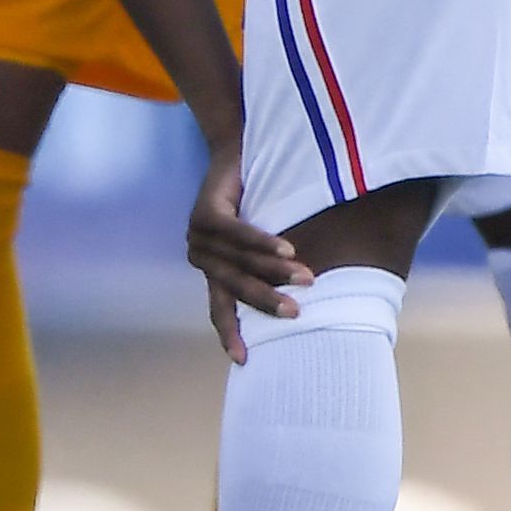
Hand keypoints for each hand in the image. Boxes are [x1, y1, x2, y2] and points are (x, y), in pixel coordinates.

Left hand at [188, 146, 307, 366]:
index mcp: (213, 269)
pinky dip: (262, 242)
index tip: (243, 360)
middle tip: (297, 314)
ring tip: (305, 277)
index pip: (220, 308)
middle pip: (235, 287)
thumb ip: (272, 268)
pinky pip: (236, 233)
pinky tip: (286, 249)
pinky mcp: (204, 212)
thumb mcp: (264, 241)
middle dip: (267, 301)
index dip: (231, 332)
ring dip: (274, 270)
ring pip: (240, 261)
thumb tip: (311, 297)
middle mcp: (201, 256)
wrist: (237, 150)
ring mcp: (198, 235)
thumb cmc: (257, 200)